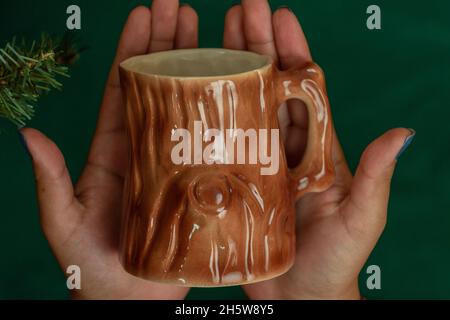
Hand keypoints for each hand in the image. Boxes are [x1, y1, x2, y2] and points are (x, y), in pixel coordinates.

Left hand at [20, 0, 198, 298]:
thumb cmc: (95, 267)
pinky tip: (236, 86)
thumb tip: (27, 135)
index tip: (145, 12)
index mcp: (114, 150)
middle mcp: (147, 147)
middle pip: (159, 85)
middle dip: (168, 43)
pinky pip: (212, 140)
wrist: (130, 300)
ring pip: (187, 104)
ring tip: (208, 28)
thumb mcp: (64, 221)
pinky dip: (223, 111)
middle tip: (181, 6)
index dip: (134, 49)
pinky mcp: (198, 180)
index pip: (125, 88)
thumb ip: (51, 180)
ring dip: (196, 65)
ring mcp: (176, 161)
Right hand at [224, 0, 414, 299]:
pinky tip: (191, 95)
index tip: (281, 18)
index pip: (306, 90)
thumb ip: (375, 179)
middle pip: (270, 89)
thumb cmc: (333, 264)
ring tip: (212, 37)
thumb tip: (402, 134)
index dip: (294, 52)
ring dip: (230, 72)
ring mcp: (257, 165)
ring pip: (243, 109)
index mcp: (317, 152)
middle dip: (256, 47)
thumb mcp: (361, 221)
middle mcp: (285, 151)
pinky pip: (221, 145)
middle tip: (240, 11)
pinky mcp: (234, 184)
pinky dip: (208, 118)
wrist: (298, 301)